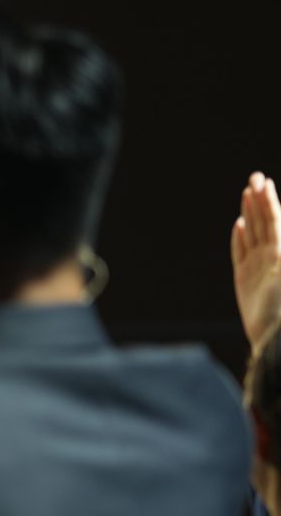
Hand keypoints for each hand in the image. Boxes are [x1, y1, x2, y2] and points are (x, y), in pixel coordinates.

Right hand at [232, 171, 279, 344]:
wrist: (275, 338)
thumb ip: (280, 255)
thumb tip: (251, 234)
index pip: (276, 220)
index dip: (269, 202)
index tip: (263, 183)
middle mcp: (272, 256)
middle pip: (264, 221)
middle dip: (259, 199)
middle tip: (255, 177)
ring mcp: (258, 267)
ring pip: (253, 233)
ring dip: (250, 213)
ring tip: (248, 193)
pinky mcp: (245, 280)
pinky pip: (240, 254)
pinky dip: (239, 238)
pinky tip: (238, 226)